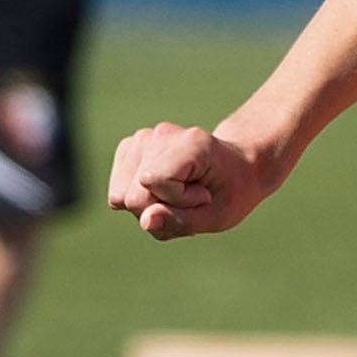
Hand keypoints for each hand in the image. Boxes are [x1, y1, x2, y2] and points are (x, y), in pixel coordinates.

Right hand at [107, 120, 281, 239]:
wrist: (237, 167)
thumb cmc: (232, 192)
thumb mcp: (219, 216)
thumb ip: (182, 221)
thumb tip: (145, 222)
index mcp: (191, 143)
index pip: (154, 183)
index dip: (178, 202)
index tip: (205, 196)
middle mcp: (160, 135)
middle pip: (132, 196)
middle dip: (161, 209)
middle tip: (193, 199)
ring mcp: (141, 139)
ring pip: (120, 196)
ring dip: (150, 206)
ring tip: (179, 196)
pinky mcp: (129, 148)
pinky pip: (118, 193)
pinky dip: (141, 199)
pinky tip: (165, 191)